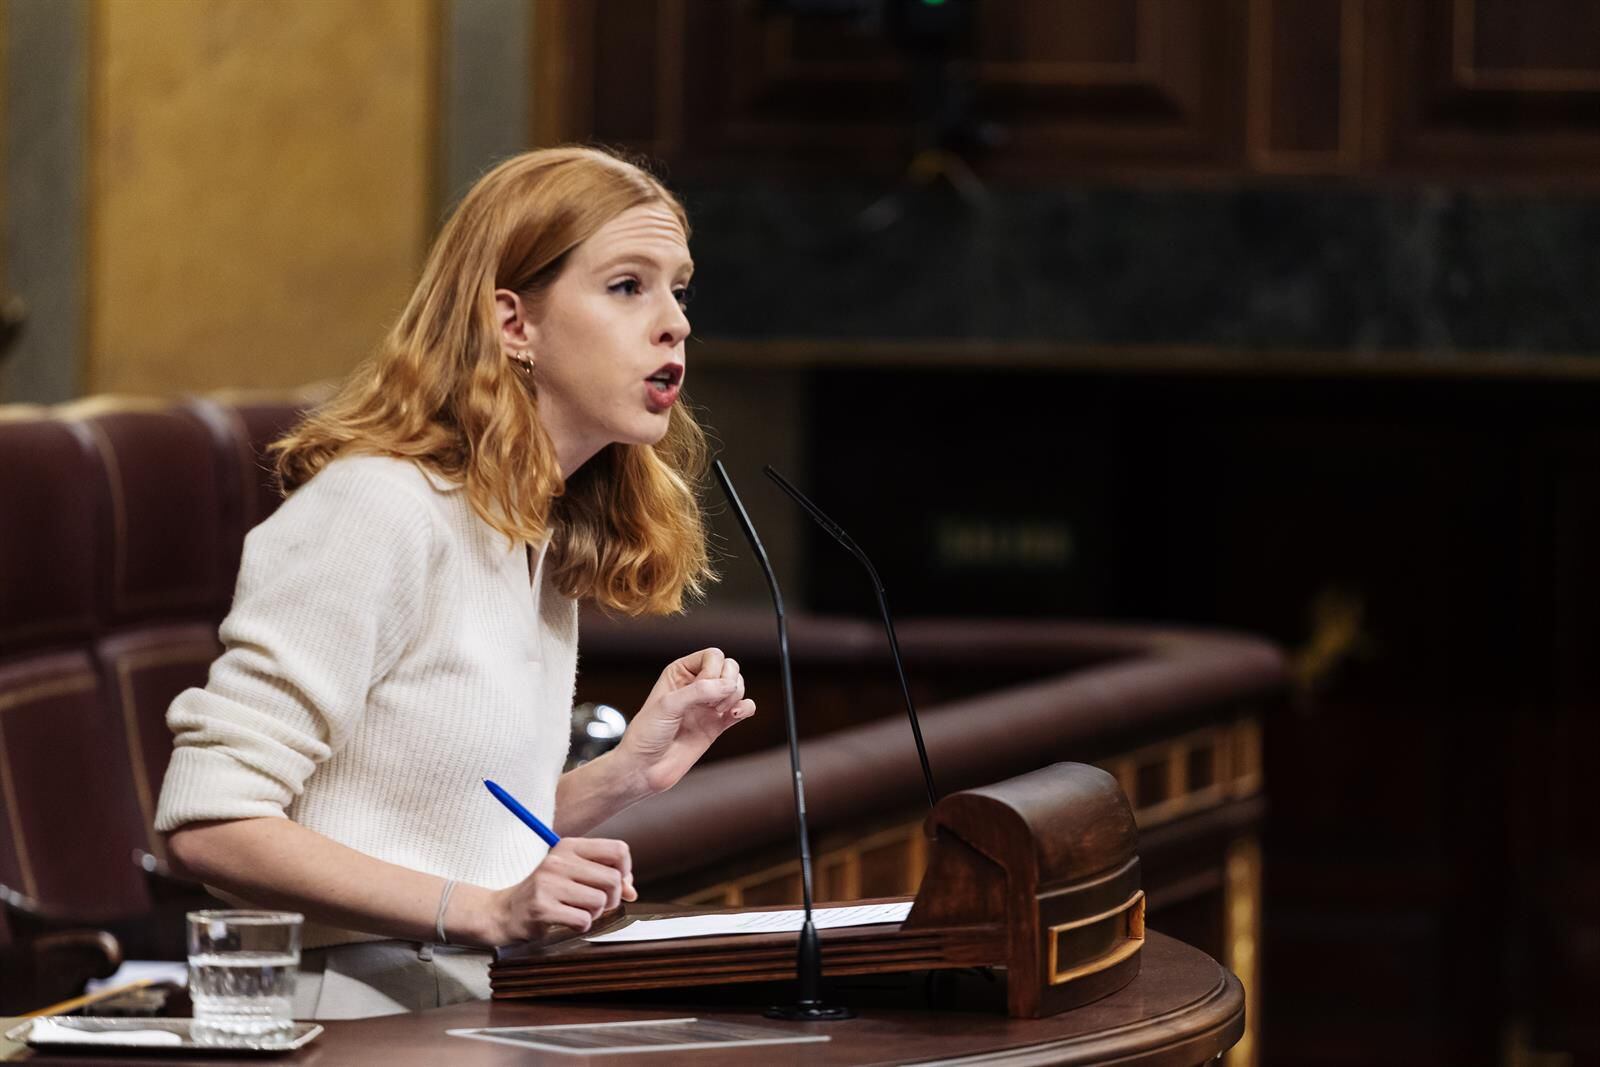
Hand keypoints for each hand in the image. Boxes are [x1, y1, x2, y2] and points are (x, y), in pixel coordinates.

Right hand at [490, 837, 636, 941]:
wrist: (506, 911)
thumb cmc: (548, 892)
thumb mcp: (575, 874)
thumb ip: (606, 877)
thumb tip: (632, 891)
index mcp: (569, 846)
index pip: (618, 850)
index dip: (625, 870)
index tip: (617, 883)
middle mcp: (559, 860)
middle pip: (613, 880)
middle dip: (611, 898)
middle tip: (596, 904)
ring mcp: (548, 883)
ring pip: (599, 902)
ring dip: (594, 914)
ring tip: (576, 911)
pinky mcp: (542, 908)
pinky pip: (583, 920)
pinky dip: (581, 925)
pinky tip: (566, 921)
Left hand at [614, 648, 756, 795]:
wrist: (645, 768)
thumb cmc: (647, 733)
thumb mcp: (668, 705)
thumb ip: (699, 691)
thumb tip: (729, 684)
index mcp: (680, 673)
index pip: (713, 656)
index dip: (713, 670)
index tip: (699, 691)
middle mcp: (696, 686)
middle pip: (730, 667)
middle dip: (728, 682)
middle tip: (712, 704)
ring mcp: (709, 705)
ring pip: (738, 686)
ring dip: (735, 695)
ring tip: (718, 711)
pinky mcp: (718, 724)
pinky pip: (744, 708)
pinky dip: (747, 708)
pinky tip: (736, 714)